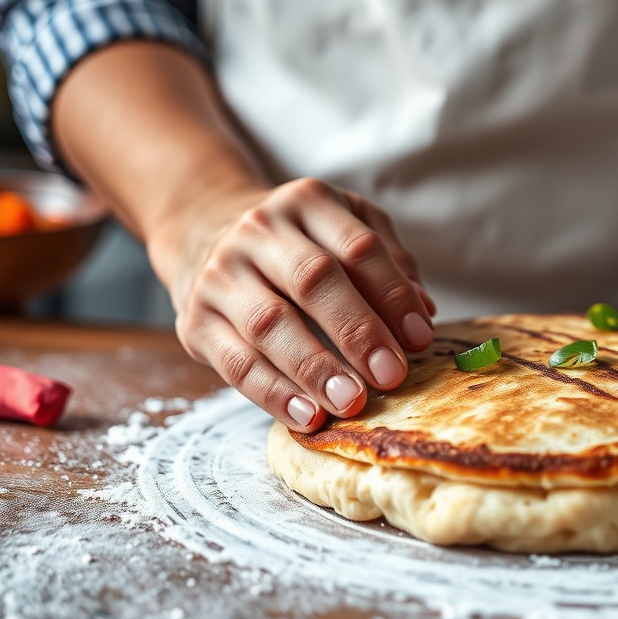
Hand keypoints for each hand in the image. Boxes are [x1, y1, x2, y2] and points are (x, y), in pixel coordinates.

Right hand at [149, 177, 435, 431]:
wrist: (204, 231)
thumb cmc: (298, 242)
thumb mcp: (345, 227)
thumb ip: (388, 263)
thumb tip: (422, 313)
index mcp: (308, 202)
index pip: (357, 247)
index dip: (393, 294)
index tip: (420, 338)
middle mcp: (259, 231)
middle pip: (313, 280)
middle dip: (356, 330)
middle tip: (391, 374)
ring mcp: (221, 275)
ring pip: (270, 324)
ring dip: (314, 368)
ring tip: (350, 401)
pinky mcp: (195, 321)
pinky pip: (236, 363)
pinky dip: (274, 393)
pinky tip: (308, 416)